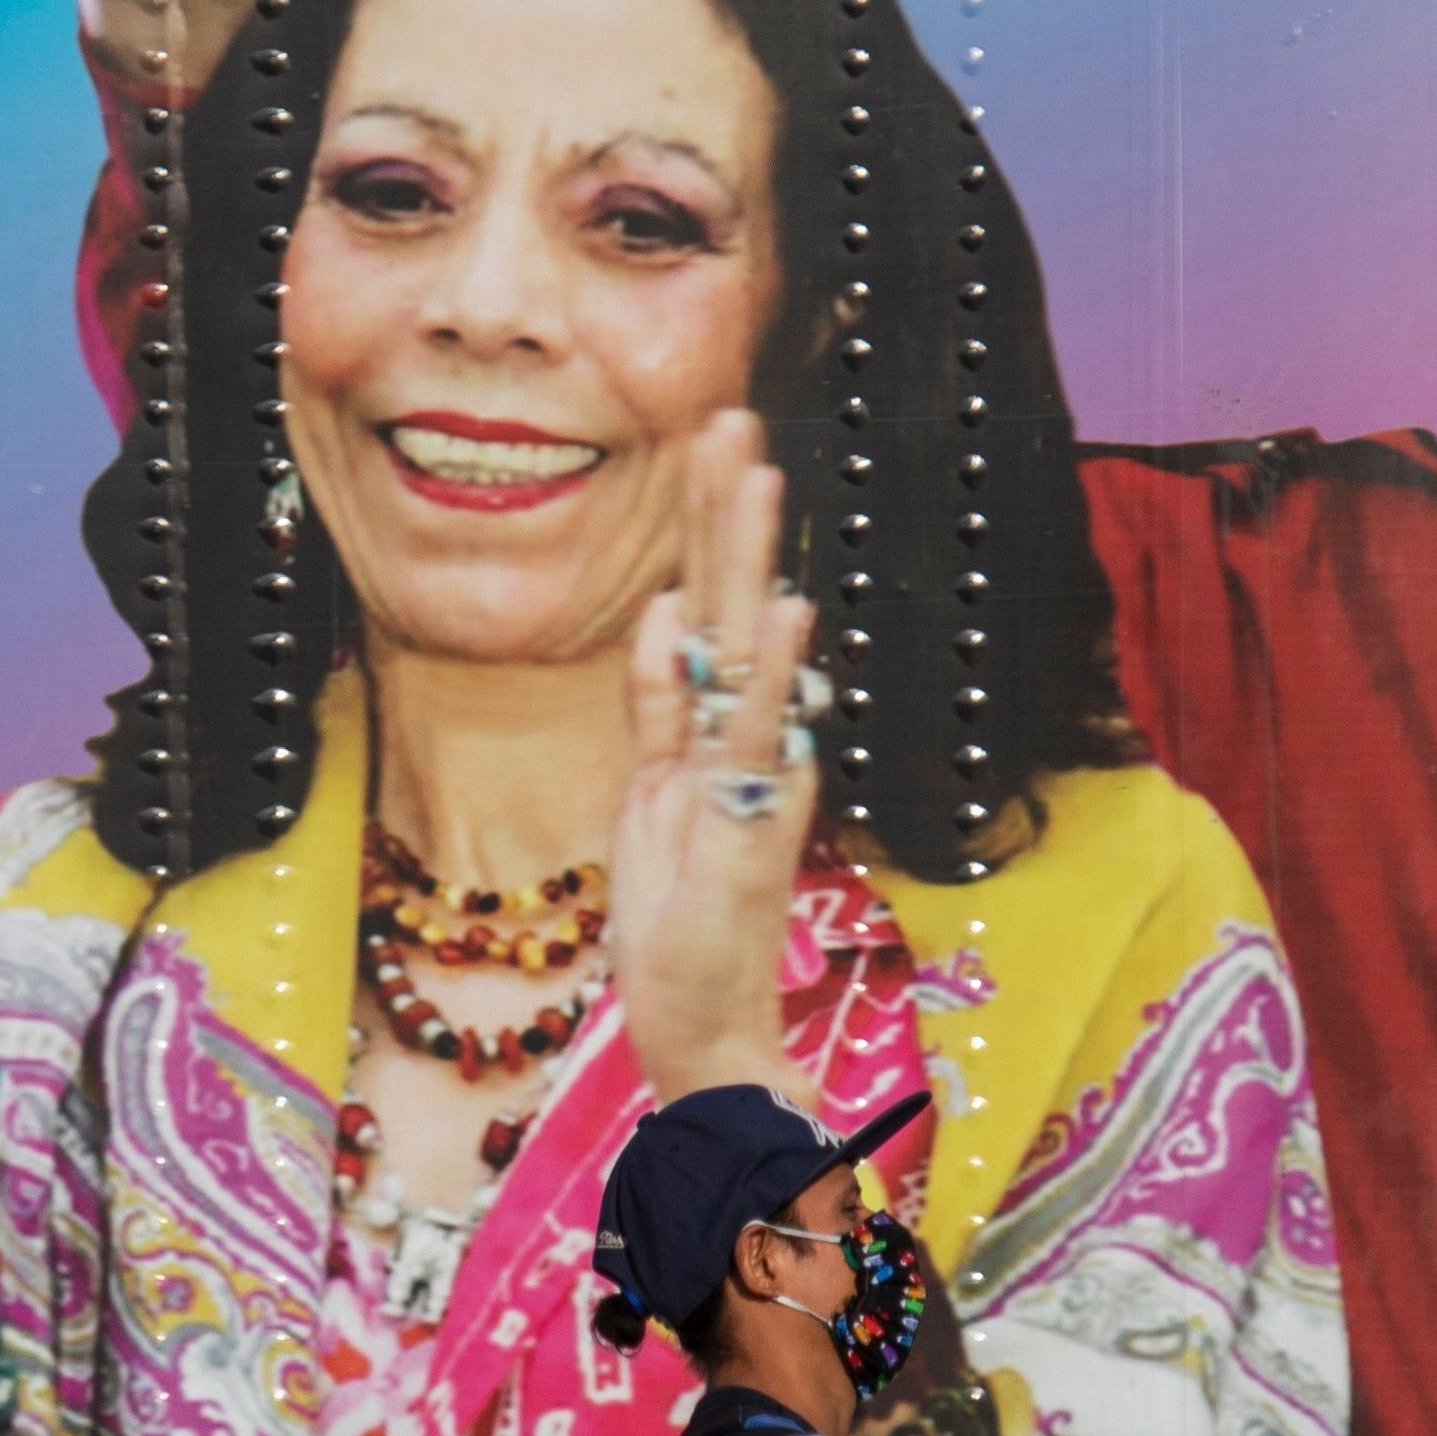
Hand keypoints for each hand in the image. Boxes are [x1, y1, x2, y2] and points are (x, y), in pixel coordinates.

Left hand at [610, 416, 820, 1105]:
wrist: (706, 1020)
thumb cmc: (680, 920)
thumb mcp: (645, 791)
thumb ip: (657, 704)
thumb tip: (660, 612)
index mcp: (717, 726)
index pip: (711, 603)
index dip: (706, 523)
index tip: (712, 437)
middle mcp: (746, 737)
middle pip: (733, 601)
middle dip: (729, 507)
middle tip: (732, 415)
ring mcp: (753, 774)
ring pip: (748, 644)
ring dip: (751, 555)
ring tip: (756, 470)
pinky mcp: (750, 821)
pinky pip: (754, 735)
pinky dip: (769, 673)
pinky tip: (791, 608)